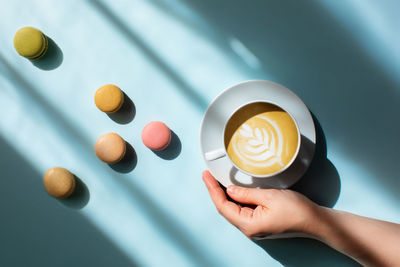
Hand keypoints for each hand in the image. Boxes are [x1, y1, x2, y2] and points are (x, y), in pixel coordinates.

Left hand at [202, 170, 318, 237]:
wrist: (315, 221)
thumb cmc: (296, 210)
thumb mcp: (269, 196)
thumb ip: (246, 193)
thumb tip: (230, 190)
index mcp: (249, 224)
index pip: (223, 206)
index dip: (212, 190)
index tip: (206, 176)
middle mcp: (249, 229)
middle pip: (225, 209)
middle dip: (216, 192)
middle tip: (208, 176)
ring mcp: (255, 227)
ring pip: (233, 210)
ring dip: (225, 195)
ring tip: (216, 180)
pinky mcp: (261, 223)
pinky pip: (242, 210)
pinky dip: (235, 199)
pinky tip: (233, 190)